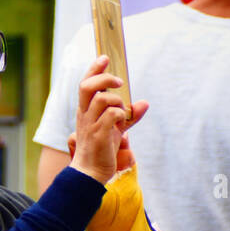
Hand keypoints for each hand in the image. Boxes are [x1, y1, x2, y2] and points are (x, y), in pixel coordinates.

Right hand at [68, 56, 145, 184]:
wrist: (91, 172)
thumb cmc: (101, 149)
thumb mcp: (116, 129)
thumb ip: (129, 115)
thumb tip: (144, 103)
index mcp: (85, 110)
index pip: (85, 83)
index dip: (94, 68)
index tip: (105, 58)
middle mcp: (84, 114)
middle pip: (87, 85)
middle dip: (105, 78)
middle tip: (120, 82)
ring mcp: (90, 124)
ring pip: (102, 98)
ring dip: (117, 101)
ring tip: (122, 112)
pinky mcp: (98, 135)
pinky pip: (111, 115)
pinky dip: (120, 115)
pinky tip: (121, 124)